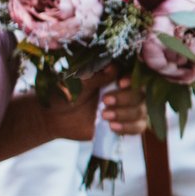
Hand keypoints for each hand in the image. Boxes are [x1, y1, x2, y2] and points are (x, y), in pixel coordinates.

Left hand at [30, 66, 146, 143]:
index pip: (135, 75)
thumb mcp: (78, 83)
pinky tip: (112, 127)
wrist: (53, 117)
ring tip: (104, 117)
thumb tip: (113, 67)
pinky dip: (128, 128)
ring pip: (141, 111)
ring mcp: (126, 109)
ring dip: (124, 114)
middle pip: (141, 94)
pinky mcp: (124, 125)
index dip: (132, 80)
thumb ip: (96, 76)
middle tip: (104, 102)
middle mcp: (124, 91)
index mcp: (114, 77)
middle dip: (125, 99)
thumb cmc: (64, 94)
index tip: (120, 84)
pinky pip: (138, 127)